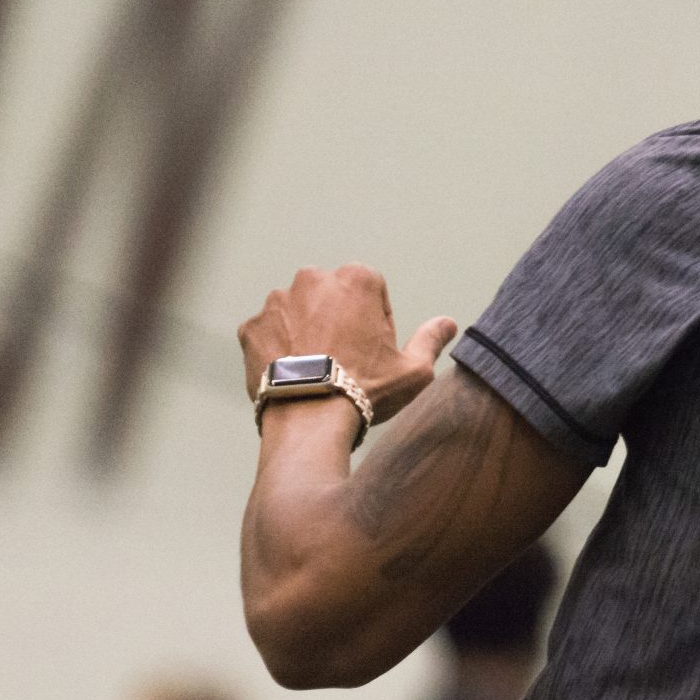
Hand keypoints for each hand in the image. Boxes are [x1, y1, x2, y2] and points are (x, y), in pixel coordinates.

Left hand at [238, 264, 457, 424]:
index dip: (375, 324)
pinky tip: (292, 376)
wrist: (309, 419)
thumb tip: (448, 323)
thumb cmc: (365, 390)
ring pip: (297, 313)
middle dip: (337, 321)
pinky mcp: (251, 327)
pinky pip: (268, 334)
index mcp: (357, 280)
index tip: (372, 352)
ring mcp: (276, 302)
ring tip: (315, 371)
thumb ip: (431, 339)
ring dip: (305, 333)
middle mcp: (313, 279)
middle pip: (331, 298)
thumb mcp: (414, 370)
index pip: (371, 293)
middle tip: (344, 361)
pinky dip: (277, 350)